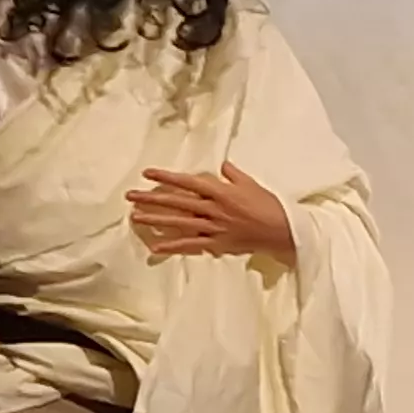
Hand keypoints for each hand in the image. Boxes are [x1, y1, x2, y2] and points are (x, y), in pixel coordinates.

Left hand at [129, 164, 296, 262]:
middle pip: (177, 202)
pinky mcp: (216, 243)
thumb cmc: (269, 206)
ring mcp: (212, 227)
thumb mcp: (252, 185)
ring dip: (156, 219)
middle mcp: (212, 208)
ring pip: (179, 222)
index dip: (166, 177)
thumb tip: (223, 166)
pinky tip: (156, 246)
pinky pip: (191, 245)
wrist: (282, 232)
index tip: (147, 173)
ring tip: (135, 217)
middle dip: (152, 198)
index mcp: (220, 192)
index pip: (187, 182)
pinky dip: (173, 246)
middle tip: (130, 196)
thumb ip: (234, 175)